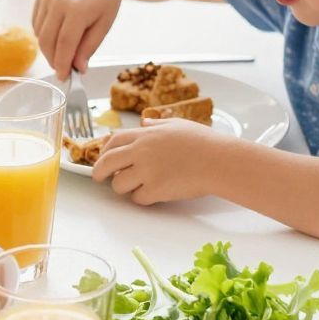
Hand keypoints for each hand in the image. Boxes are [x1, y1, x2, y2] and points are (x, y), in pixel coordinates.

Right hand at [33, 0, 126, 77]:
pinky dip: (45, 35)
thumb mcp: (104, 26)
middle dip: (54, 60)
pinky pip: (36, 24)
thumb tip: (77, 68)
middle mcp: (58, 1)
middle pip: (48, 41)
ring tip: (65, 50)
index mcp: (77, 8)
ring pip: (40, 35)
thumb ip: (89, 47)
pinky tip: (58, 34)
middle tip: (63, 69)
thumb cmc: (105, 0)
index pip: (65, 44)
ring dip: (49, 49)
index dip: (63, 63)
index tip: (64, 77)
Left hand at [91, 122, 235, 204]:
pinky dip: (144, 198)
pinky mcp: (155, 190)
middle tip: (100, 178)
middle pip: (106, 163)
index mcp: (145, 134)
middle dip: (99, 173)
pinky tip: (156, 193)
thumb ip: (157, 123)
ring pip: (118, 185)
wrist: (219, 161)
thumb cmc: (203, 143)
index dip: (104, 151)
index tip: (103, 158)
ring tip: (138, 185)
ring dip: (125, 187)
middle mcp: (141, 151)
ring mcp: (146, 171)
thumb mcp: (178, 125)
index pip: (113, 141)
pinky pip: (137, 198)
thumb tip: (145, 120)